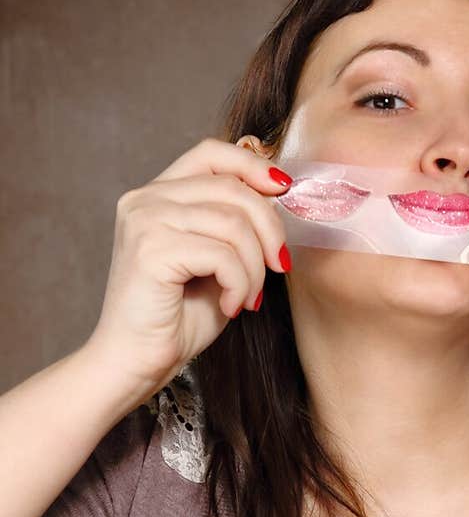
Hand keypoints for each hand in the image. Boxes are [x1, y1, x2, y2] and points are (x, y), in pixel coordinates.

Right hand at [85, 138, 292, 405]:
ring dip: (255, 267)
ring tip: (248, 297)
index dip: (254, 166)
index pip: (212, 153)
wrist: (136, 363)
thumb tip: (279, 196)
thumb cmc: (177, 318)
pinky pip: (222, 255)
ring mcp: (145, 221)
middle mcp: (145, 199)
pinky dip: (239, 284)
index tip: (284, 191)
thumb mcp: (217, 260)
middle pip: (233, 188)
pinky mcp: (151, 250)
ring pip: (233, 223)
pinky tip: (231, 306)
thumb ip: (235, 224)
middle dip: (270, 229)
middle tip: (279, 267)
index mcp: (157, 195)